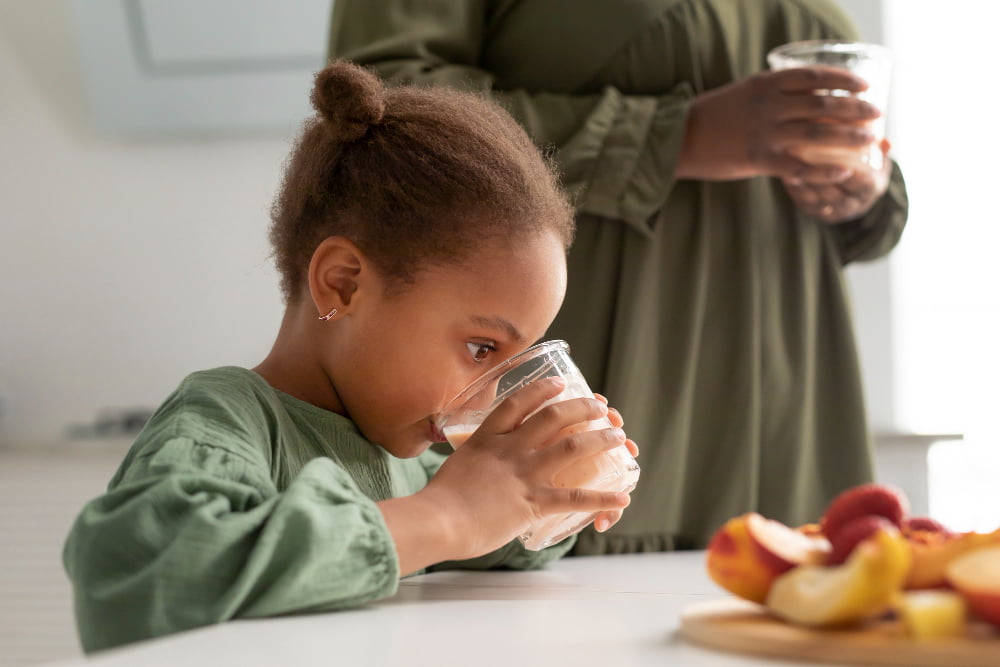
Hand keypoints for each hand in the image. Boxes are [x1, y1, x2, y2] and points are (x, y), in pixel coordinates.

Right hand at [422, 377, 631, 559]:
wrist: (437, 521)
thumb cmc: (439, 501)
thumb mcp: (456, 466)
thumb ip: (475, 462)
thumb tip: (482, 468)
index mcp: (486, 438)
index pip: (518, 403)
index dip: (543, 389)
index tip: (561, 383)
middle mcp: (509, 450)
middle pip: (553, 417)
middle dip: (582, 408)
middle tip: (600, 407)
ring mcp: (523, 474)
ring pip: (572, 447)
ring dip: (601, 440)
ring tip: (619, 438)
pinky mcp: (532, 503)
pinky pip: (575, 498)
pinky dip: (602, 497)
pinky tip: (622, 496)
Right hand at [676, 67, 879, 182]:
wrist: (678, 138)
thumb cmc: (712, 116)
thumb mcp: (744, 93)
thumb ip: (774, 94)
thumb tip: (807, 98)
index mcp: (766, 84)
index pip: (816, 76)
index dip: (845, 80)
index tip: (865, 85)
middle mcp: (770, 106)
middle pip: (825, 104)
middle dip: (856, 109)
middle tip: (876, 113)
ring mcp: (766, 133)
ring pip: (819, 135)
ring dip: (849, 138)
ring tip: (869, 141)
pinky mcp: (759, 160)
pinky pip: (801, 167)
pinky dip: (825, 170)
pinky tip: (842, 170)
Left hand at [781, 139, 892, 222]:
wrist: (853, 192)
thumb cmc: (866, 167)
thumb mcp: (878, 160)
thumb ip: (880, 151)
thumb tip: (887, 142)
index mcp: (872, 190)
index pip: (863, 184)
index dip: (851, 173)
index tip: (839, 157)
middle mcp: (854, 206)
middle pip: (837, 195)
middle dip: (822, 178)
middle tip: (808, 158)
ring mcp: (834, 212)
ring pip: (818, 200)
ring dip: (806, 183)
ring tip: (793, 165)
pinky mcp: (816, 213)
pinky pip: (804, 203)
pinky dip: (795, 190)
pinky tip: (786, 175)